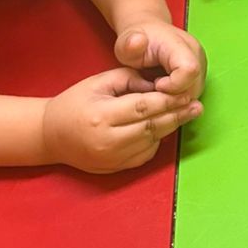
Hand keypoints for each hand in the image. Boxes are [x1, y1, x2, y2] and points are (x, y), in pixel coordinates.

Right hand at [41, 67, 201, 173]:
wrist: (51, 135)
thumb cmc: (76, 102)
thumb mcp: (100, 82)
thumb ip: (131, 79)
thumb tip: (159, 84)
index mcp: (103, 115)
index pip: (144, 107)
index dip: (168, 100)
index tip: (186, 93)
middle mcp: (109, 140)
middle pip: (152, 127)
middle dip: (177, 115)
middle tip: (197, 106)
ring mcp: (112, 158)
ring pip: (151, 141)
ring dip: (170, 127)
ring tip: (188, 114)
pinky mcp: (115, 168)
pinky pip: (144, 155)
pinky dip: (156, 141)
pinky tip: (163, 128)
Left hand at [115, 19, 206, 98]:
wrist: (146, 36)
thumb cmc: (136, 42)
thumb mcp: (125, 43)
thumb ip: (129, 43)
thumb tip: (136, 41)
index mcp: (180, 44)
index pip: (189, 70)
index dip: (172, 86)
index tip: (155, 84)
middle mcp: (196, 53)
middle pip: (194, 86)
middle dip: (172, 96)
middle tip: (153, 88)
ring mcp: (200, 63)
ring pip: (194, 93)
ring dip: (175, 98)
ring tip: (157, 87)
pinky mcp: (199, 73)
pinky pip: (192, 93)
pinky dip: (177, 97)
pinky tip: (164, 90)